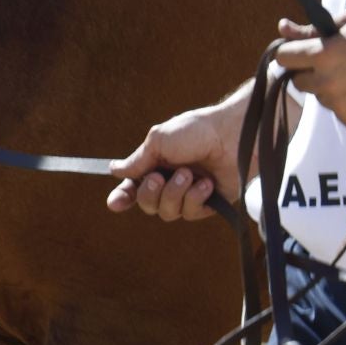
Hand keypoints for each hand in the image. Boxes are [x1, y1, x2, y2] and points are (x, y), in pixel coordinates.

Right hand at [107, 91, 246, 221]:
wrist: (231, 136)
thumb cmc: (195, 131)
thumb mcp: (159, 140)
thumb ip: (137, 160)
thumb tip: (114, 170)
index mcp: (154, 165)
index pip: (132, 188)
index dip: (122, 198)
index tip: (114, 203)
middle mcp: (169, 182)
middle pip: (147, 204)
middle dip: (150, 193)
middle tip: (159, 177)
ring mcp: (189, 194)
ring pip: (168, 212)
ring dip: (175, 193)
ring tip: (189, 174)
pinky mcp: (209, 204)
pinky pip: (191, 213)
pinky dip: (196, 197)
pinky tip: (206, 183)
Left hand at [273, 6, 345, 129]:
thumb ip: (312, 29)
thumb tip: (283, 27)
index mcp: (323, 55)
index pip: (282, 58)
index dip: (291, 53)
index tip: (301, 52)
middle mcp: (327, 83)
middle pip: (299, 81)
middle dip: (310, 72)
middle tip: (334, 64)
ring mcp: (341, 105)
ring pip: (321, 97)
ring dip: (331, 88)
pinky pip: (341, 112)